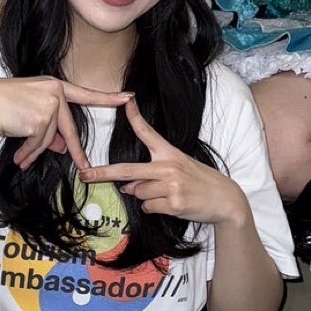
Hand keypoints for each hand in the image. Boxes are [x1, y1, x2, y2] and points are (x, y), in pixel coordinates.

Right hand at [0, 77, 130, 171]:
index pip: (85, 93)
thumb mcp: (28, 116)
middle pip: (69, 129)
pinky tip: (18, 156)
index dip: (107, 97)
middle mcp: (55, 90)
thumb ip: (48, 129)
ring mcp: (50, 102)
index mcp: (53, 85)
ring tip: (20, 160)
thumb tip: (62, 147)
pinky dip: (30, 152)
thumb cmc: (0, 108)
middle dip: (75, 152)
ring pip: (51, 138)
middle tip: (86, 169)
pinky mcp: (43, 117)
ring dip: (35, 153)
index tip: (128, 97)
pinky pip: (41, 143)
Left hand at [79, 97, 246, 225]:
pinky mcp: (173, 203)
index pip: (149, 133)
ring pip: (139, 193)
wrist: (225, 199)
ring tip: (168, 195)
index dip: (135, 117)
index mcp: (169, 153)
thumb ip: (152, 175)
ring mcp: (171, 186)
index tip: (126, 102)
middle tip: (86, 175)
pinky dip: (154, 208)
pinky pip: (149, 207)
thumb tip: (128, 187)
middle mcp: (168, 167)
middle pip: (128, 170)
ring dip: (146, 197)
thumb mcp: (179, 170)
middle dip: (104, 173)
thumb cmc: (200, 182)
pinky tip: (171, 205)